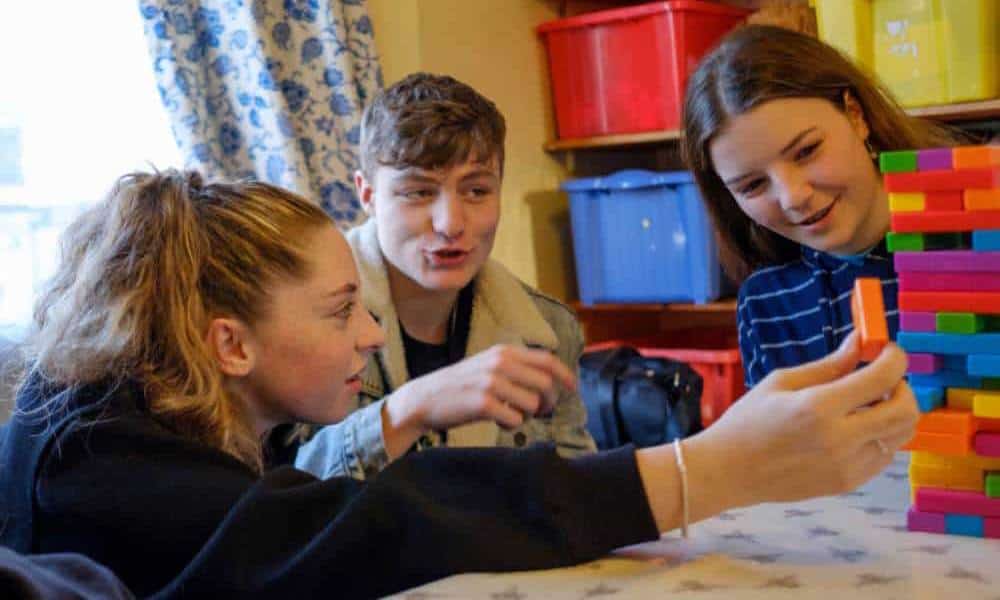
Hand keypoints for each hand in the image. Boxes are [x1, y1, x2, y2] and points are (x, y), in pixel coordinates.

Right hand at [381, 345, 575, 455]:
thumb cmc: (460, 386)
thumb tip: (551, 381)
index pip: (547, 360)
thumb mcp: (488, 365)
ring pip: (533, 403)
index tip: (572, 389)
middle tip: (539, 411)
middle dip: (548, 402)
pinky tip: (498, 420)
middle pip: (546, 384)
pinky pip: (515, 419)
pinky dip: (511, 424)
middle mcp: (500, 363)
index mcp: (503, 352)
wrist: (424, 399)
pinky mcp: (483, 403)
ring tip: (511, 414)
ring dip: (528, 415)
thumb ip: (516, 367)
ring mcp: (491, 382)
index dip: (565, 375)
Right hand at [636, 331, 918, 532]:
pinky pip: (884, 455)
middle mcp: (840, 438)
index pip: (883, 378)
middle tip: (883, 379)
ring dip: (893, 413)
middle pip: (907, 410)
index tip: (887, 350)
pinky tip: (854, 428)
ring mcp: (847, 465)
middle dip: (903, 387)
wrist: (729, 471)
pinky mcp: (847, 482)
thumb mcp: (782, 382)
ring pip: (901, 435)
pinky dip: (880, 436)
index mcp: (819, 406)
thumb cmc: (748, 421)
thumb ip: (829, 365)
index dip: (894, 358)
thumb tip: (860, 341)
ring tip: (866, 404)